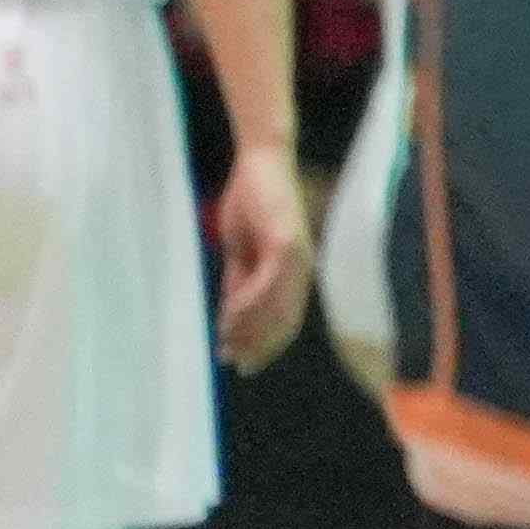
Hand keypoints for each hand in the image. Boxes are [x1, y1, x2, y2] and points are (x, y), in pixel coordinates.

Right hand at [210, 152, 315, 370]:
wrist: (259, 164)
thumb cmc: (251, 202)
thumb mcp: (239, 250)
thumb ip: (238, 282)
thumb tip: (230, 317)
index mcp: (293, 270)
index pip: (284, 317)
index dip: (263, 342)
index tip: (240, 362)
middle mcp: (302, 266)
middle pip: (285, 319)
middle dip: (260, 345)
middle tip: (237, 365)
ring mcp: (298, 255)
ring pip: (277, 306)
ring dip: (250, 329)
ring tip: (227, 343)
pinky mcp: (288, 242)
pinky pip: (268, 282)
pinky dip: (249, 303)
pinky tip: (229, 317)